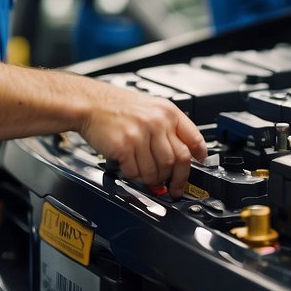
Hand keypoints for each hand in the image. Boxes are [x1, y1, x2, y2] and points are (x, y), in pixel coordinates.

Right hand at [78, 79, 206, 197]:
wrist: (90, 103)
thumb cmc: (117, 106)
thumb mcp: (150, 107)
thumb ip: (167, 126)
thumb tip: (183, 151)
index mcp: (167, 112)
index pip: (192, 137)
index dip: (199, 155)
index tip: (200, 164)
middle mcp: (157, 122)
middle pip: (178, 159)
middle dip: (177, 178)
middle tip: (173, 186)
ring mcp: (141, 134)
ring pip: (158, 170)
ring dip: (154, 179)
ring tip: (149, 178)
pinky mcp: (125, 145)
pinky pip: (137, 171)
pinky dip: (135, 176)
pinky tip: (132, 170)